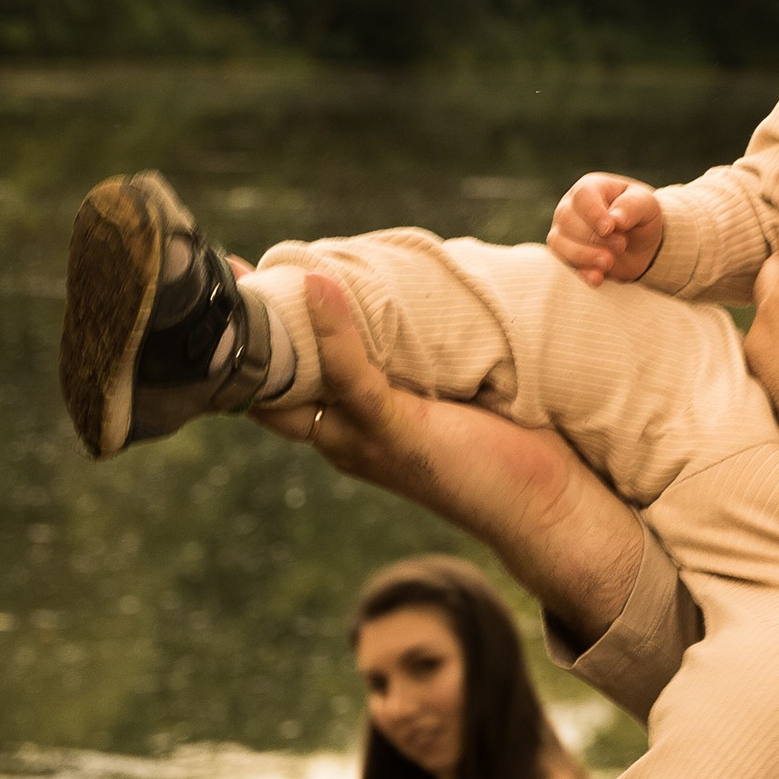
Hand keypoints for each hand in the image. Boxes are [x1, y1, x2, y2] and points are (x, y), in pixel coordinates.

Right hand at [247, 254, 649, 645]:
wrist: (546, 505)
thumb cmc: (507, 445)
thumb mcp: (447, 389)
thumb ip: (417, 356)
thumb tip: (417, 295)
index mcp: (351, 428)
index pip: (281, 385)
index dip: (256, 339)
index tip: (240, 280)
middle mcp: (345, 439)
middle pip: (270, 389)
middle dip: (247, 335)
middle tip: (232, 274)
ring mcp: (366, 441)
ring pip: (297, 384)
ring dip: (279, 326)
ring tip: (260, 272)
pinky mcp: (398, 436)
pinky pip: (352, 378)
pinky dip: (333, 332)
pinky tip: (319, 285)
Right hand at [548, 173, 664, 284]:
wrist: (639, 245)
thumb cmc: (640, 217)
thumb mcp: (646, 205)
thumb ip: (632, 206)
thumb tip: (615, 219)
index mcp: (591, 188)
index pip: (583, 195)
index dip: (594, 212)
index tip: (610, 228)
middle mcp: (570, 207)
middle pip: (568, 219)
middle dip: (594, 236)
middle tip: (621, 245)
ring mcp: (563, 232)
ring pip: (559, 242)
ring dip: (584, 255)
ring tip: (609, 261)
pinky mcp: (565, 255)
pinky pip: (563, 263)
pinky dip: (581, 272)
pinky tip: (598, 278)